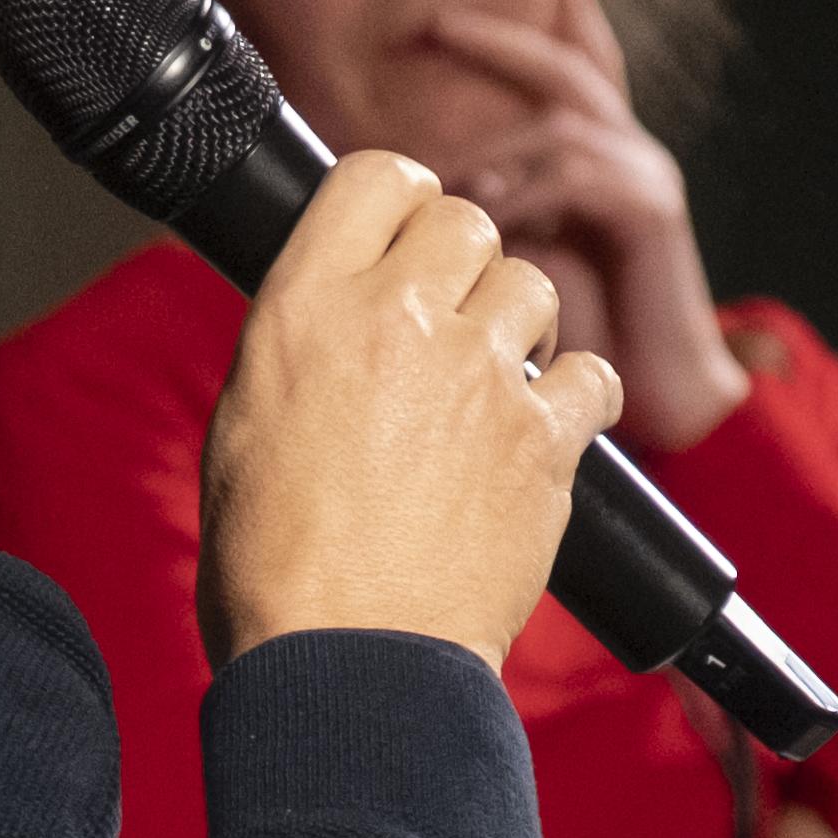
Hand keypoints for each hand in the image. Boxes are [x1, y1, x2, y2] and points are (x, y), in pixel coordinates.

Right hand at [197, 150, 620, 671]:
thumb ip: (299, 345)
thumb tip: (337, 319)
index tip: (402, 234)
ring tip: (485, 384)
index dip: (398, 200)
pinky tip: (541, 430)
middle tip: (442, 320)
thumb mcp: (244, 423)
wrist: (347, 660)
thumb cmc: (273, 565)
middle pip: (464, 222)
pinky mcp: (545, 439)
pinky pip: (593, 375)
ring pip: (532, 286)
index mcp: (305, 307)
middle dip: (458, 263)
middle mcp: (396, 320)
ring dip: (515, 325)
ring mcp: (481, 376)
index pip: (376, 177)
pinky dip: (576, 398)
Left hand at [427, 0, 747, 453]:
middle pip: (563, 72)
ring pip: (560, 129)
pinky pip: (578, 179)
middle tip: (434, 28)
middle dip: (499, 46)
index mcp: (596, 161)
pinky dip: (525, 193)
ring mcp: (645, 179)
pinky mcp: (651, 214)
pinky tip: (486, 221)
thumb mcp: (521, 266)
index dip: (500, 44)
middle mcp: (626, 156)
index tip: (435, 23)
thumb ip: (486, 224)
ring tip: (440, 185)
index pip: (552, 75)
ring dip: (493, 151)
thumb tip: (412, 205)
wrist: (666, 402)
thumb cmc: (582, 342)